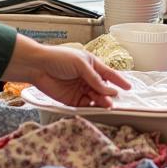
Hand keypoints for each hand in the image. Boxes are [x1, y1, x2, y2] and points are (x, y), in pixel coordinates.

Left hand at [7, 39, 129, 107]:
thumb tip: (109, 91)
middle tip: (114, 100)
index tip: (129, 87)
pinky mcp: (72, 100)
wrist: (37, 66)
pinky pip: (85, 105)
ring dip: (102, 101)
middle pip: (103, 88)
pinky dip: (92, 108)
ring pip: (96, 98)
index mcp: (91, 65)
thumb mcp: (80, 64)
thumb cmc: (59, 58)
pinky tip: (96, 108)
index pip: (108, 73)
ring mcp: (80, 89)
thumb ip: (95, 78)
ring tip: (106, 105)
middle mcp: (87, 78)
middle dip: (109, 94)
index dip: (119, 80)